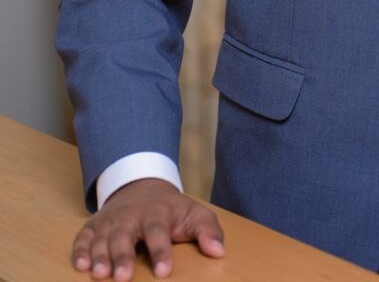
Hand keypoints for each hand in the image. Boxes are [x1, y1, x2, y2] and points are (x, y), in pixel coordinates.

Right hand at [71, 178, 224, 279]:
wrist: (142, 185)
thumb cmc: (171, 209)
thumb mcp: (194, 214)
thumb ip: (208, 231)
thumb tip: (219, 251)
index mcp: (157, 213)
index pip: (158, 232)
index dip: (161, 252)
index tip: (164, 272)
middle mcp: (130, 216)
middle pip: (125, 236)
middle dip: (122, 257)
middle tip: (123, 278)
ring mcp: (110, 220)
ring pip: (102, 238)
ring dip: (99, 256)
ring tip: (99, 275)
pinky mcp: (94, 225)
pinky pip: (83, 236)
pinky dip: (79, 249)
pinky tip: (80, 265)